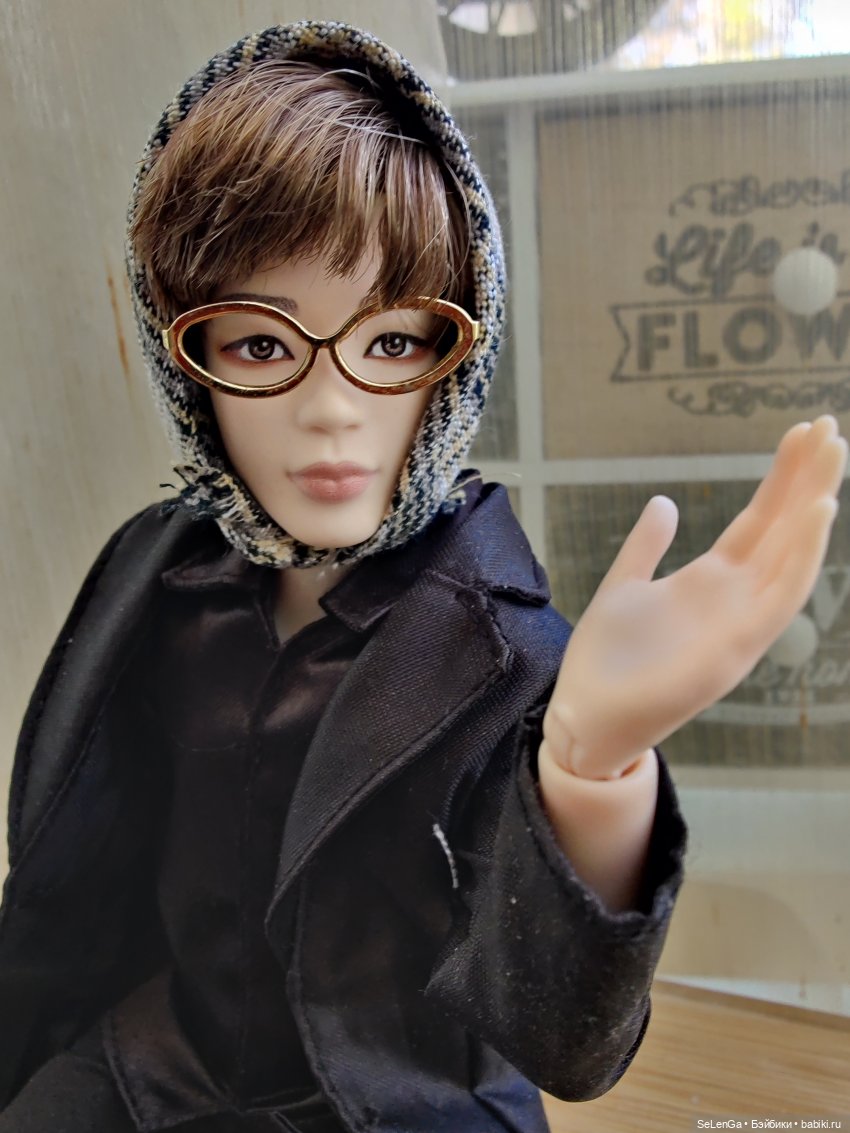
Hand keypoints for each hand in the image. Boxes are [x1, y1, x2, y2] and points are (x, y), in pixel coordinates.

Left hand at [542, 415, 846, 779]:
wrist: (586, 718)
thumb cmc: (607, 661)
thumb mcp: (624, 586)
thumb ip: (646, 547)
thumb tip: (665, 502)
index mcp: (710, 581)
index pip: (757, 520)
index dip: (780, 478)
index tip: (801, 432)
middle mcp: (734, 597)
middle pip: (782, 528)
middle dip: (807, 478)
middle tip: (832, 426)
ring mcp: (740, 621)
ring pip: (791, 554)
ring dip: (814, 505)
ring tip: (834, 453)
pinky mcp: (737, 648)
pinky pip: (781, 596)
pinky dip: (803, 554)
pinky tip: (818, 511)